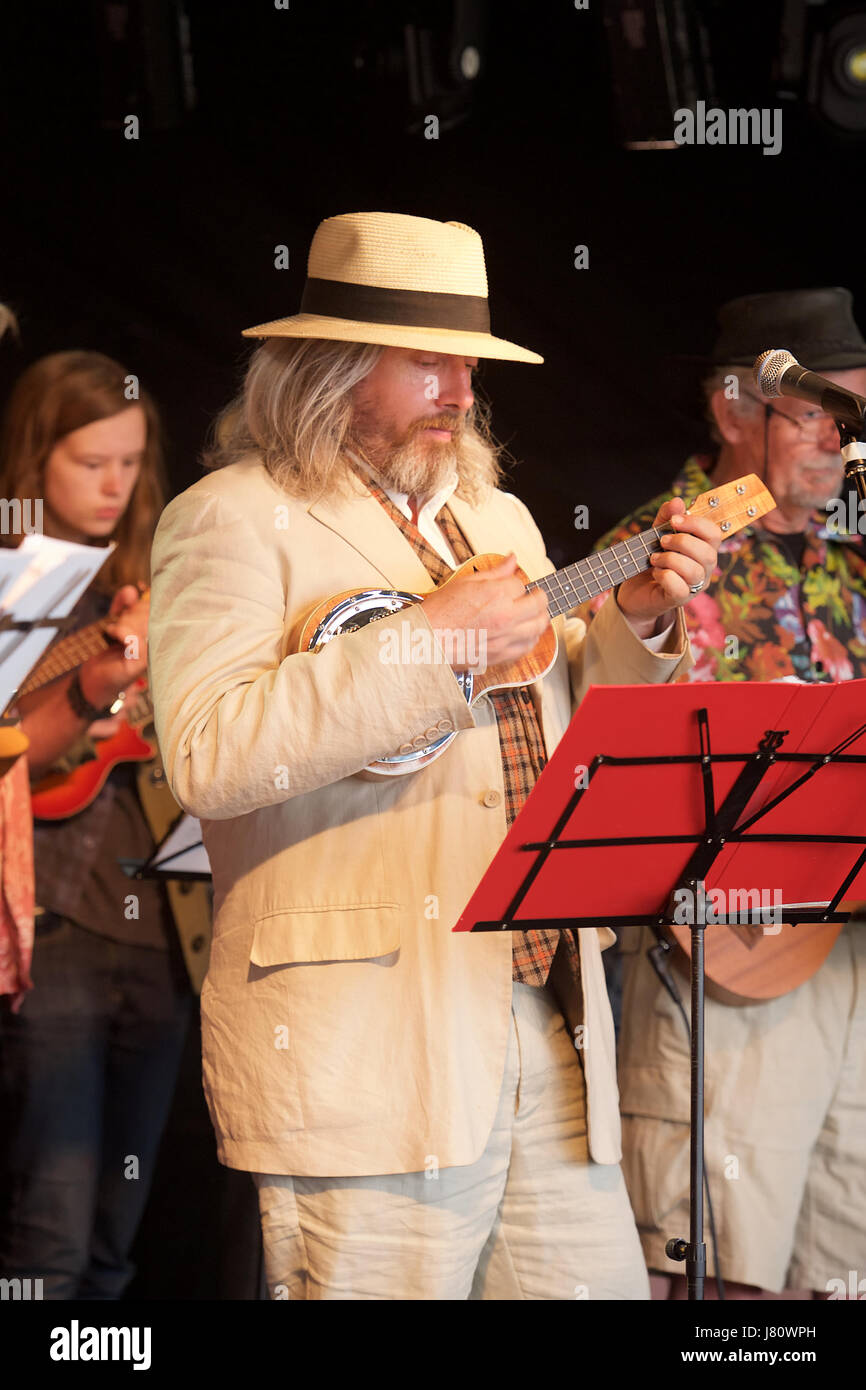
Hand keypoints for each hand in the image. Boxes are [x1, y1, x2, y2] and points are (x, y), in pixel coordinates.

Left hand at [79, 586, 149, 709]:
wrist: (93, 677)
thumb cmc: (106, 652)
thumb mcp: (115, 621)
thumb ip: (123, 605)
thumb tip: (131, 590)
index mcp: (156, 631)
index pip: (156, 607)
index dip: (140, 604)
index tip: (127, 605)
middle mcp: (158, 642)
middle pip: (150, 613)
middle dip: (130, 614)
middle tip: (116, 624)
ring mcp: (151, 653)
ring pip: (143, 623)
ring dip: (123, 623)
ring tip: (112, 632)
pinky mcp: (140, 663)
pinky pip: (134, 639)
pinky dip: (120, 632)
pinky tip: (111, 634)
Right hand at [420, 553, 548, 672]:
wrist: (427, 642)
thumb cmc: (440, 614)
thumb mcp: (465, 582)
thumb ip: (494, 571)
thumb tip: (512, 559)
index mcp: (496, 594)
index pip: (520, 584)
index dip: (515, 583)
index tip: (509, 586)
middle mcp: (506, 616)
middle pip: (539, 603)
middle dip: (538, 597)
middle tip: (533, 595)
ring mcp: (506, 637)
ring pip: (539, 626)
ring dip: (539, 616)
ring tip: (531, 613)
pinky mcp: (503, 655)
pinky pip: (528, 646)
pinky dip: (530, 637)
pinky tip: (523, 632)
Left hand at [616, 499, 721, 637]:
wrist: (634, 590)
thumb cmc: (651, 561)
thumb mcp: (656, 534)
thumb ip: (666, 518)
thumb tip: (678, 501)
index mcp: (703, 549)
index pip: (714, 533)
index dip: (696, 523)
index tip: (674, 521)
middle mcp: (704, 569)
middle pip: (708, 553)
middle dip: (682, 542)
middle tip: (662, 541)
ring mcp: (694, 586)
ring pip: (694, 571)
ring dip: (670, 559)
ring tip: (654, 558)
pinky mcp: (680, 599)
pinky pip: (680, 587)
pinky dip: (664, 576)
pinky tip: (655, 573)